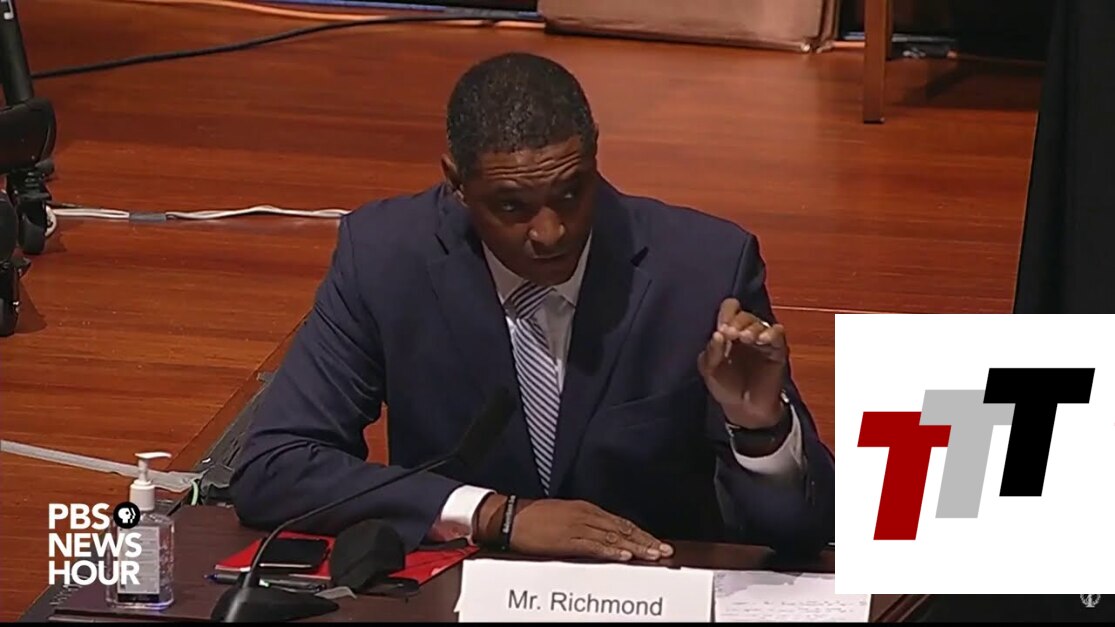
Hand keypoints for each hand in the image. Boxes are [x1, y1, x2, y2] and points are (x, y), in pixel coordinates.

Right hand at [476, 496, 672, 561]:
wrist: (509, 517)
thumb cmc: (532, 518)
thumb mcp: (563, 516)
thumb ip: (584, 524)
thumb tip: (603, 537)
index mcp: (586, 509)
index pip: (620, 522)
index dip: (640, 534)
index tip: (656, 543)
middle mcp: (586, 514)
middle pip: (622, 529)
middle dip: (645, 540)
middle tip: (665, 551)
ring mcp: (577, 526)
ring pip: (614, 537)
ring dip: (636, 547)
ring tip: (653, 555)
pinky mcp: (567, 539)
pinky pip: (594, 546)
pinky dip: (611, 551)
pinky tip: (625, 556)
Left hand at [697, 298, 787, 427]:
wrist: (745, 409)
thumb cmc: (725, 386)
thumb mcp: (710, 370)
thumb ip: (711, 352)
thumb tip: (717, 334)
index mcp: (728, 331)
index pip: (730, 309)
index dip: (726, 313)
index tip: (721, 328)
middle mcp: (746, 331)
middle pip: (744, 315)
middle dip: (737, 322)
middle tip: (730, 335)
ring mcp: (763, 340)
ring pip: (760, 323)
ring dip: (752, 328)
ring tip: (745, 338)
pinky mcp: (778, 350)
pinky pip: (778, 334)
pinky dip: (771, 333)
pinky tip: (762, 340)